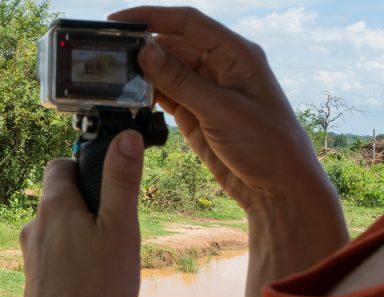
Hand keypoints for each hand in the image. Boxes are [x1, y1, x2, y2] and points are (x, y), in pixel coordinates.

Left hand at [20, 130, 144, 296]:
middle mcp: (35, 226)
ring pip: (59, 229)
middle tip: (117, 227)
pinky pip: (56, 257)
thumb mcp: (120, 230)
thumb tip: (125, 138)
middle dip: (88, 204)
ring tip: (109, 259)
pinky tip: (93, 281)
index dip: (85, 167)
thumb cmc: (96, 291)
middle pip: (61, 198)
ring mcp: (31, 254)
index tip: (110, 183)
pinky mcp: (33, 280)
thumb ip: (121, 183)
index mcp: (54, 206)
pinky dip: (73, 260)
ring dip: (82, 235)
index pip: (61, 164)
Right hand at [109, 7, 337, 213]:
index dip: (151, 16)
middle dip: (141, 48)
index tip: (117, 21)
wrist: (278, 189)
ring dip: (142, 74)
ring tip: (111, 78)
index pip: (188, 22)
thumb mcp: (221, 110)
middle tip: (107, 55)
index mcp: (235, 54)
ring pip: (166, 71)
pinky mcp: (195, 114)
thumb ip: (181, 81)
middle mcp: (220, 67)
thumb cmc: (267, 145)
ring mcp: (207, 91)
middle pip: (173, 45)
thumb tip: (145, 51)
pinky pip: (166, 96)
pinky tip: (128, 98)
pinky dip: (147, 95)